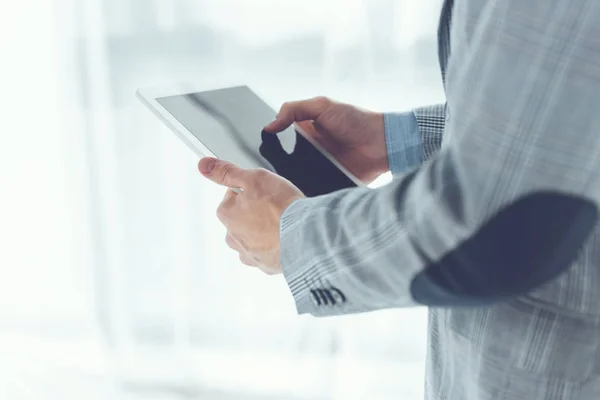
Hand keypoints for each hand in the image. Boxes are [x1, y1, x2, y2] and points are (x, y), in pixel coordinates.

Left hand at [198, 157, 304, 273]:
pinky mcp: (265, 266)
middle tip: (275, 207)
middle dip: (256, 212)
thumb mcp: (254, 178)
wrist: (305, 237)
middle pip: (242, 218)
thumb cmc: (281, 208)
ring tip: (282, 224)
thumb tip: (204, 165)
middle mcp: (232, 238)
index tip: (264, 192)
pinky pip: (266, 253)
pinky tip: (285, 239)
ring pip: (253, 237)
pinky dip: (274, 246)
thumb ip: (226, 172)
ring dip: (264, 231)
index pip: (233, 195)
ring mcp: (248, 254)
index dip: (251, 190)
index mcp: (226, 214)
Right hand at [264, 96, 386, 183]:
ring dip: (288, 178)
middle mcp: (308, 149)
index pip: (280, 137)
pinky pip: (310, 187)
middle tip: (264, 169)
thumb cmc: (357, 121)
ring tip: (278, 183)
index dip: (269, 141)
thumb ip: (294, 109)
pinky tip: (297, 190)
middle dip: (274, 164)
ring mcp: (316, 167)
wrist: (383, 145)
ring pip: (294, 176)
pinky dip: (304, 188)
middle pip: (283, 159)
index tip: (257, 145)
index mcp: (305, 130)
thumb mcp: (322, 106)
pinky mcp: (326, 182)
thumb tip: (269, 125)